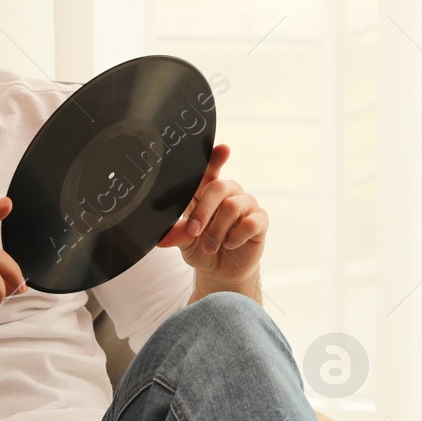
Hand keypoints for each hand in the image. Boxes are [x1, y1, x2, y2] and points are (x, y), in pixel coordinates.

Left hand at [155, 144, 266, 284]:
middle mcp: (229, 193)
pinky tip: (230, 245)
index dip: (215, 159)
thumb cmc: (201, 248)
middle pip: (218, 187)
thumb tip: (161, 239)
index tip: (223, 149)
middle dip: (203, 211)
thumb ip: (178, 235)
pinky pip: (250, 222)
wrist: (221, 271)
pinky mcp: (260, 220)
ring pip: (232, 206)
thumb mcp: (186, 242)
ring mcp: (246, 205)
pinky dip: (235, 237)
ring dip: (217, 231)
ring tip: (209, 247)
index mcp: (207, 191)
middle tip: (194, 232)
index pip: (210, 170)